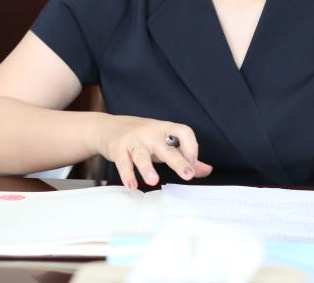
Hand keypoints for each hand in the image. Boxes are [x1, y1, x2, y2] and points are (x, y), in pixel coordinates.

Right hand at [97, 115, 212, 188]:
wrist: (107, 127)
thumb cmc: (141, 137)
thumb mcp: (163, 142)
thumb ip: (184, 156)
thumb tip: (206, 170)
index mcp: (164, 129)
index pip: (184, 132)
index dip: (192, 147)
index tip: (193, 164)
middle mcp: (150, 133)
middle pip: (166, 147)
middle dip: (178, 161)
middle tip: (188, 174)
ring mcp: (134, 140)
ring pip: (141, 154)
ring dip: (147, 168)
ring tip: (153, 181)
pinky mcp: (119, 149)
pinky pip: (123, 162)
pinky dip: (127, 174)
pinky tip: (132, 185)